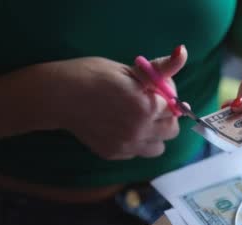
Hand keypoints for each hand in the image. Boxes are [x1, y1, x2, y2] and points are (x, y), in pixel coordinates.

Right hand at [47, 46, 187, 159]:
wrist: (58, 95)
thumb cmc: (94, 75)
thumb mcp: (130, 69)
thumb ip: (161, 68)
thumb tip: (182, 52)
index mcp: (148, 107)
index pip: (175, 106)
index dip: (166, 95)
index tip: (153, 88)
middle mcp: (140, 131)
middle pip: (171, 130)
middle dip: (165, 117)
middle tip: (149, 104)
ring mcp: (127, 146)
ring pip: (158, 148)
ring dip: (155, 134)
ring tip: (139, 118)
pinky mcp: (114, 154)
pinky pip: (138, 152)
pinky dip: (137, 142)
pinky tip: (122, 126)